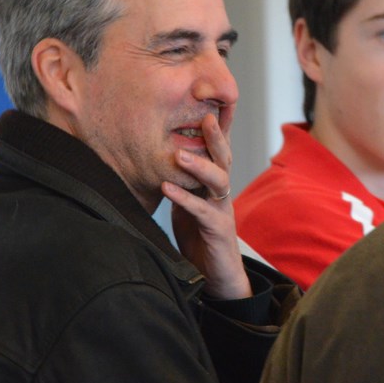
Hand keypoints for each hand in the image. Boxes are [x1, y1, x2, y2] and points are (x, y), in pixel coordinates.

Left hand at [162, 113, 250, 299]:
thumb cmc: (200, 239)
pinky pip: (202, 210)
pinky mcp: (218, 230)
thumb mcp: (188, 205)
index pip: (217, 152)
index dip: (215, 131)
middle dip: (216, 136)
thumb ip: (182, 184)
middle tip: (206, 116)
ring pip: (218, 180)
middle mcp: (222, 193)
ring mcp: (222, 210)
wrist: (217, 277)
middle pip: (224, 158)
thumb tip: (159, 162)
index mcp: (214, 185)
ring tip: (180, 155)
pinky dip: (184, 198)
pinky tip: (168, 187)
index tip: (207, 105)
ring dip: (199, 165)